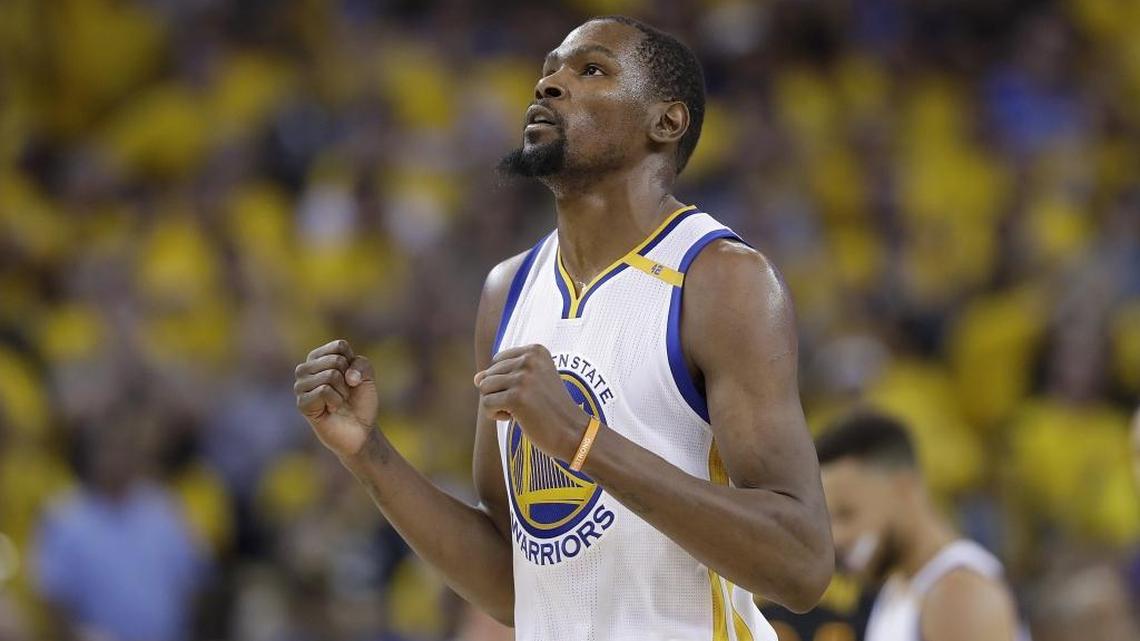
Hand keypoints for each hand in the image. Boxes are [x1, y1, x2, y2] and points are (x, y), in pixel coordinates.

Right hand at [294, 339, 377, 457]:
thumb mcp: (367, 376)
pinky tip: (332, 410)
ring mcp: (300, 386)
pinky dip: (336, 401)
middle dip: (348, 379)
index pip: (339, 346)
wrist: (361, 430)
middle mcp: (305, 369)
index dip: (353, 364)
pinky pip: (324, 391)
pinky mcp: (301, 403)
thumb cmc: (360, 401)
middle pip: (336, 361)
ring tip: (338, 402)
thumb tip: (343, 376)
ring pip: (330, 375)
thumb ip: (361, 364)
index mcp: (318, 357)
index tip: (352, 379)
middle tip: (345, 394)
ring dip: (343, 392)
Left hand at [474, 344, 589, 460]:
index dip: (506, 381)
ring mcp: (523, 378)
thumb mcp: (530, 384)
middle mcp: (529, 359)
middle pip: (489, 374)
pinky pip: (486, 404)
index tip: (527, 392)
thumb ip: (501, 375)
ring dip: (496, 403)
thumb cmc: (550, 408)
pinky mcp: (516, 397)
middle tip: (525, 404)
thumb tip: (476, 379)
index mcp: (536, 350)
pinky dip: (496, 415)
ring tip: (518, 410)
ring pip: (484, 387)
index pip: (497, 361)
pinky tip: (516, 418)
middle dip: (500, 393)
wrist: (573, 432)